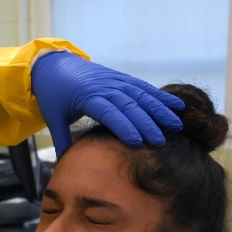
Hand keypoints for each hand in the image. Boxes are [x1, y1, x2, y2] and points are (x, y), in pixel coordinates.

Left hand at [31, 51, 184, 156]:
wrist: (54, 66)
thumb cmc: (53, 94)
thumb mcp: (54, 117)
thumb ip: (61, 140)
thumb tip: (65, 165)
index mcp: (87, 97)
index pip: (109, 113)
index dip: (123, 126)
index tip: (137, 142)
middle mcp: (105, 87)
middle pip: (129, 105)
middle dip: (146, 123)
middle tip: (160, 142)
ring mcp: (115, 80)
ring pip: (142, 95)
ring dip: (160, 110)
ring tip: (176, 125)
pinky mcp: (121, 78)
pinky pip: (144, 87)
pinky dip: (161, 96)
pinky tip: (177, 106)